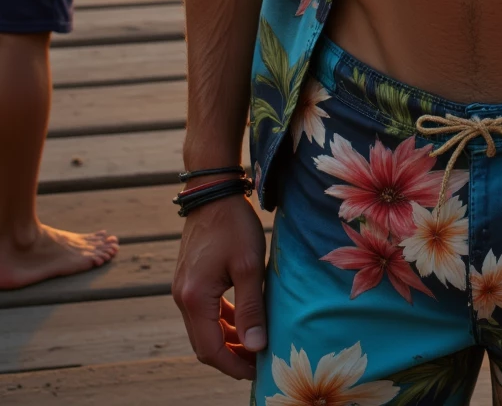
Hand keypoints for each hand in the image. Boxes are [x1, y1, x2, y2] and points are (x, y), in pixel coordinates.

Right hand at [172, 194, 267, 380]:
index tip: (258, 371)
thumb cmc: (233, 224)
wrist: (212, 191)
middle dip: (231, 357)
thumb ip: (251, 308)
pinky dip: (221, 323)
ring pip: (203, 330)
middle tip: (259, 362)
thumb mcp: (248, 266)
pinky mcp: (188, 280)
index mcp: (194, 299)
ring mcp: (183, 289)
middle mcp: (182, 298)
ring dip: (226, 341)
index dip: (234, 366)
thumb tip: (256, 347)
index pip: (211, 350)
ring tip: (254, 345)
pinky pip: (203, 313)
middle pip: (203, 345)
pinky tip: (241, 321)